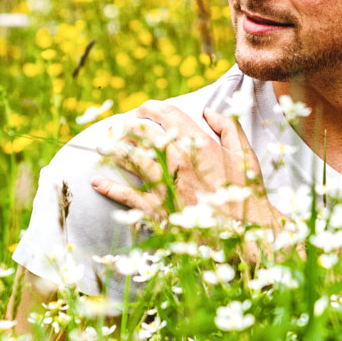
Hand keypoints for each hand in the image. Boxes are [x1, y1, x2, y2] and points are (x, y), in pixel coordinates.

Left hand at [90, 103, 280, 242]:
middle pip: (142, 132)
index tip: (142, 110)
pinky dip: (109, 188)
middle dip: (127, 126)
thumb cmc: (245, 194)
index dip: (150, 107)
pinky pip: (127, 195)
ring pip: (130, 158)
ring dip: (114, 150)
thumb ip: (228, 127)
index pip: (166, 113)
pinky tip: (96, 182)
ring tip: (103, 146)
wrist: (244, 232)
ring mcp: (165, 183)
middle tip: (119, 126)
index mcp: (198, 142)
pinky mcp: (158, 208)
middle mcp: (178, 159)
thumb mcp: (244, 154)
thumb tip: (208, 110)